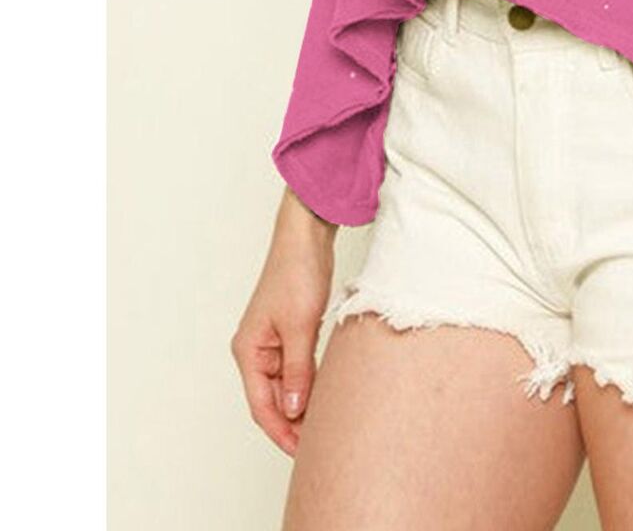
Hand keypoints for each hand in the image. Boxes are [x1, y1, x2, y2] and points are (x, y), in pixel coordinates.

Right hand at [230, 187, 336, 455]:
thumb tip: (296, 409)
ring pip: (287, 386)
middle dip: (293, 423)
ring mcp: (272, 342)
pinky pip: (297, 369)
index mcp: (248, 351)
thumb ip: (298, 370)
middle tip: (319, 446)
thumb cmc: (297, 273)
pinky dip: (309, 383)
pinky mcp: (290, 333)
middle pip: (273, 399)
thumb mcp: (300, 326)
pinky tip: (325, 396)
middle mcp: (256, 350)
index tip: (302, 452)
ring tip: (325, 427)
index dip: (281, 432)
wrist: (306, 237)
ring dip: (303, 404)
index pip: (262, 405)